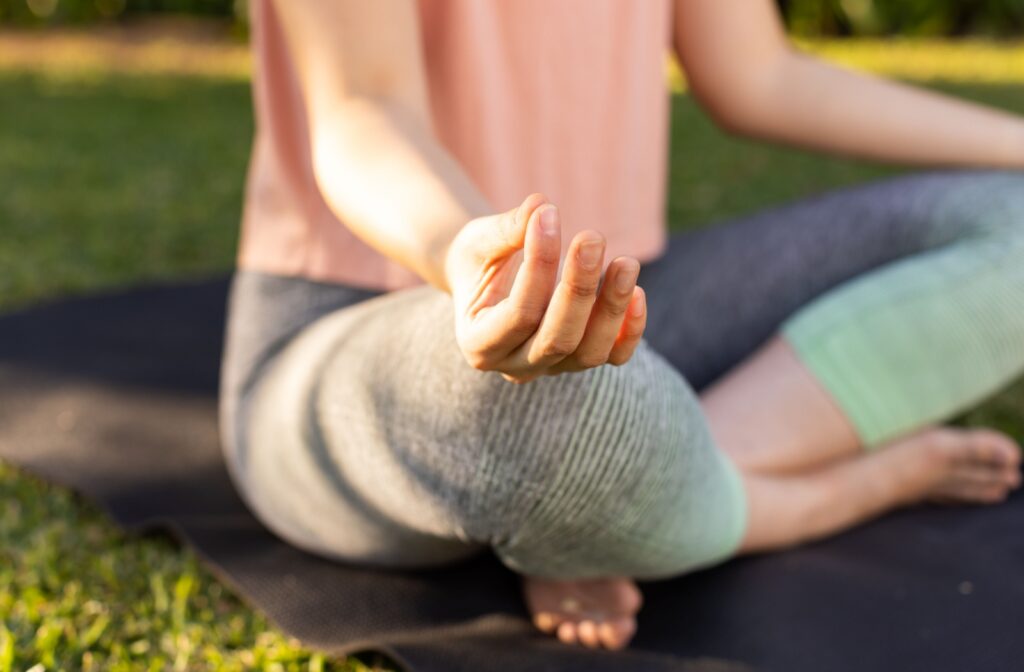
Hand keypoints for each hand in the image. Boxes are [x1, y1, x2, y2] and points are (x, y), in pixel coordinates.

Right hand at [443, 194, 646, 382]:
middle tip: (593, 238)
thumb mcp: (480, 242)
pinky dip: (631, 331)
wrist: (484, 282)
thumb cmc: (477, 260)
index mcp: (478, 344)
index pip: (519, 314)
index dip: (539, 266)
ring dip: (612, 307)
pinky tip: (639, 293)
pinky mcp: (579, 360)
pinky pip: (614, 356)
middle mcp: (514, 366)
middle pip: (557, 339)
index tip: (550, 215)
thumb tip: (541, 206)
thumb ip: (507, 230)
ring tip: (626, 262)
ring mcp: (550, 368)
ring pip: (590, 352)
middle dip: (579, 289)